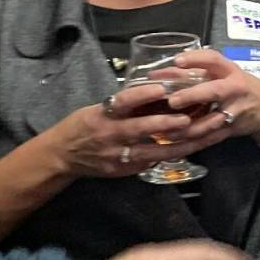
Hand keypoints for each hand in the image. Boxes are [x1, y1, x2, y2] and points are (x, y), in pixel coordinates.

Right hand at [46, 82, 202, 178]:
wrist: (61, 155)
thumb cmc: (84, 125)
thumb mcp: (99, 108)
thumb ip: (126, 104)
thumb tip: (161, 91)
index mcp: (103, 114)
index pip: (123, 100)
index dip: (142, 94)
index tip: (161, 88)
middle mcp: (110, 134)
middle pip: (139, 129)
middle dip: (164, 124)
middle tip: (187, 119)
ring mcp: (116, 156)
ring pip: (150, 152)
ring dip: (176, 145)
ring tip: (198, 138)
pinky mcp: (121, 171)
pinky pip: (148, 163)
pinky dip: (168, 157)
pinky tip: (189, 151)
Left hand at [164, 50, 259, 143]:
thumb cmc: (240, 87)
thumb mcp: (225, 74)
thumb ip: (195, 73)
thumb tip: (160, 74)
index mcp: (231, 71)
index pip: (214, 60)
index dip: (196, 59)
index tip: (177, 61)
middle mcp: (235, 90)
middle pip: (215, 91)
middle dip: (193, 95)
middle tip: (172, 100)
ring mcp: (234, 112)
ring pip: (211, 121)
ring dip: (188, 127)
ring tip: (166, 129)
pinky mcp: (230, 131)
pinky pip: (208, 139)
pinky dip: (190, 144)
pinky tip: (173, 145)